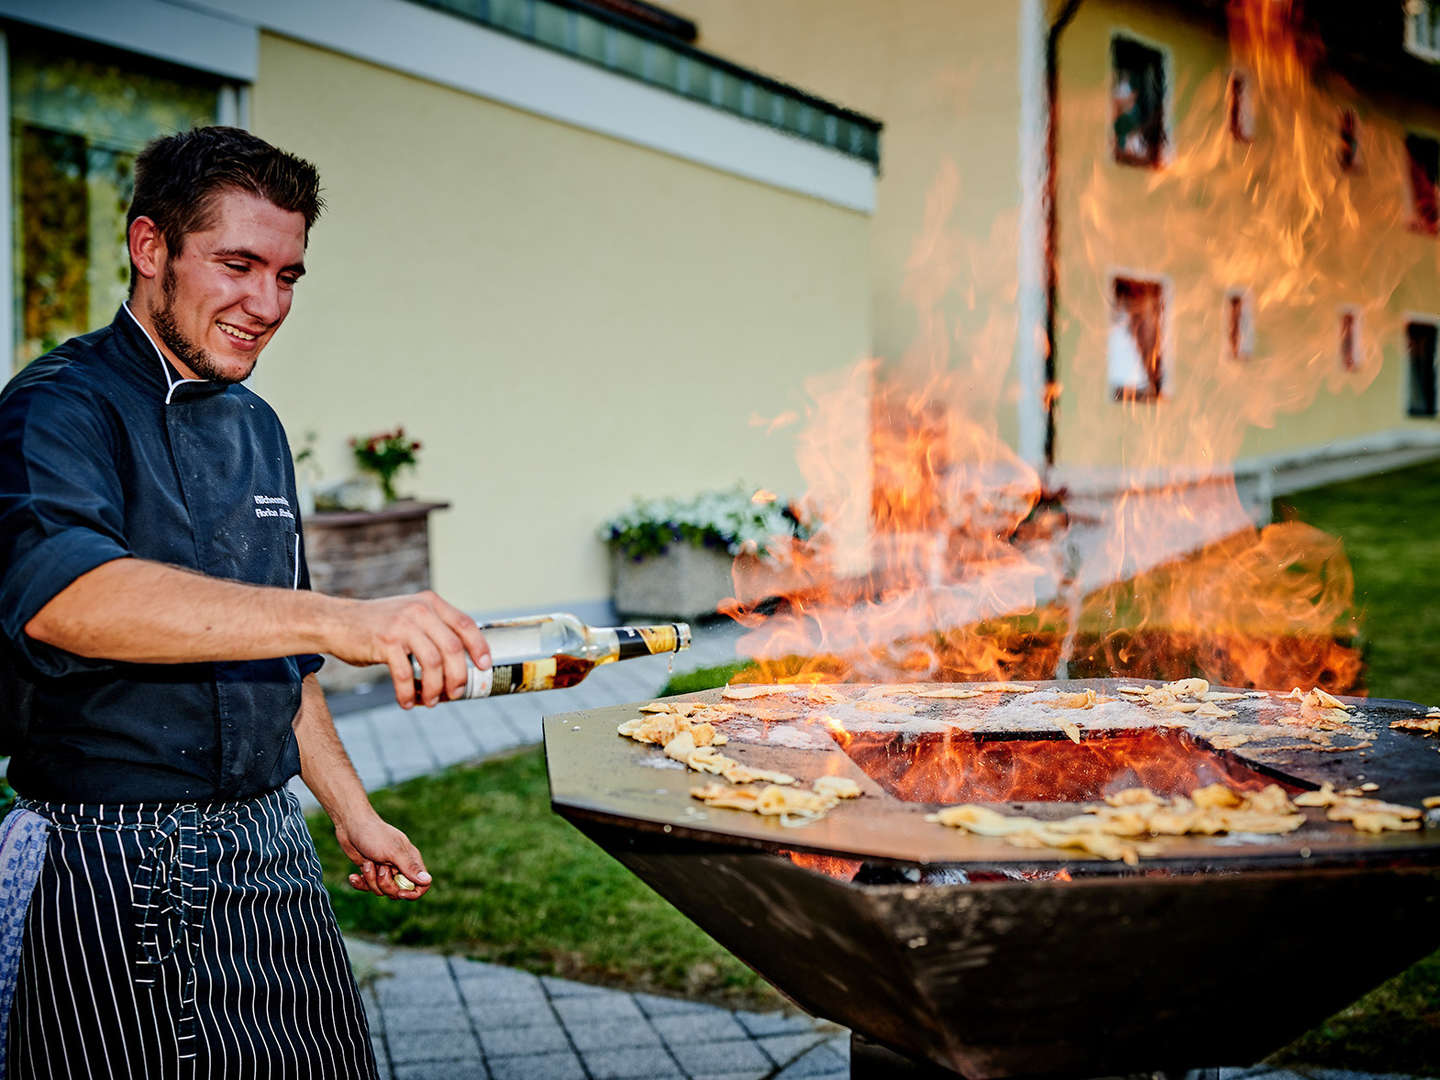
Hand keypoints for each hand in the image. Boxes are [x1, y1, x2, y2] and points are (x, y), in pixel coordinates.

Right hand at [329, 590, 489, 707]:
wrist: (337, 621)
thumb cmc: (378, 626)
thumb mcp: (410, 615)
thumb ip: (433, 629)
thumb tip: (460, 664)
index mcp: (431, 603)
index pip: (465, 624)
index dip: (479, 647)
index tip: (484, 667)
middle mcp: (419, 610)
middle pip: (452, 648)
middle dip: (458, 677)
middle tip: (455, 694)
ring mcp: (402, 625)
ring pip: (432, 663)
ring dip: (435, 688)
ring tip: (431, 701)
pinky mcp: (385, 641)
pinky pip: (405, 674)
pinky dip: (409, 692)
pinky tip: (407, 702)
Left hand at [334, 811, 431, 900]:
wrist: (351, 825)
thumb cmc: (374, 835)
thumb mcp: (393, 852)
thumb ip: (410, 868)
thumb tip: (428, 881)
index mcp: (411, 860)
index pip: (422, 884)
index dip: (413, 893)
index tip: (399, 892)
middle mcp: (399, 867)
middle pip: (398, 891)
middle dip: (386, 884)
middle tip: (379, 867)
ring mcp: (384, 870)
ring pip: (382, 890)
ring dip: (370, 879)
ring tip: (367, 863)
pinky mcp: (370, 872)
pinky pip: (368, 887)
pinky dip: (360, 883)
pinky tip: (354, 876)